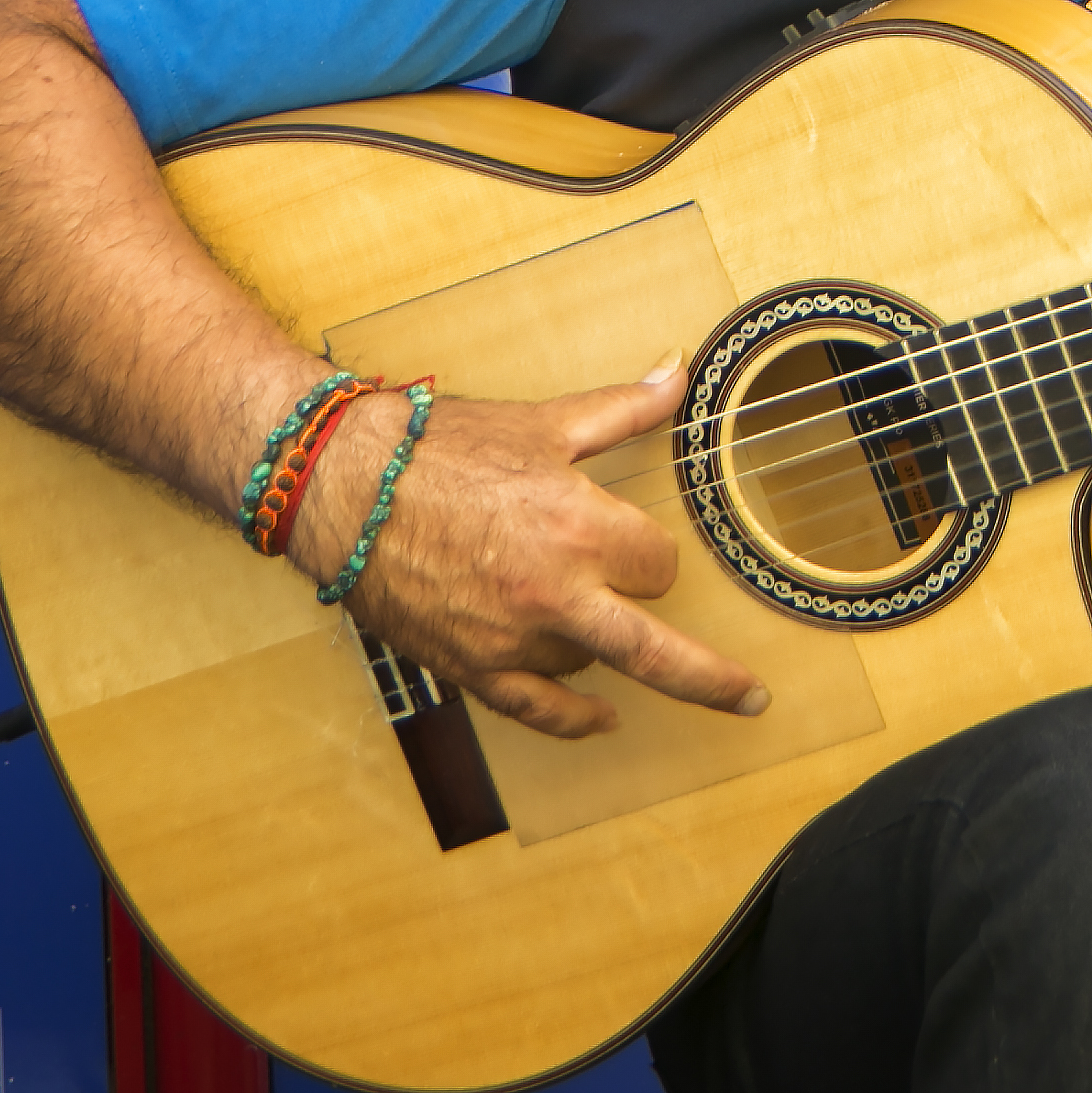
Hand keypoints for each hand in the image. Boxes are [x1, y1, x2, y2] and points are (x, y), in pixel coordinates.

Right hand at [290, 360, 767, 739]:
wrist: (338, 484)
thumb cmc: (436, 449)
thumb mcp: (542, 423)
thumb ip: (623, 409)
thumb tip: (676, 372)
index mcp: (578, 527)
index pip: (658, 564)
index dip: (650, 552)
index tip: (637, 543)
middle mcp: (552, 593)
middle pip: (657, 650)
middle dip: (713, 678)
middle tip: (753, 697)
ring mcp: (510, 639)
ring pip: (591, 661)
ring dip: (597, 640)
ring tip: (573, 606)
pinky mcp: (469, 667)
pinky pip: (536, 711)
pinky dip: (574, 720)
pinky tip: (603, 719)